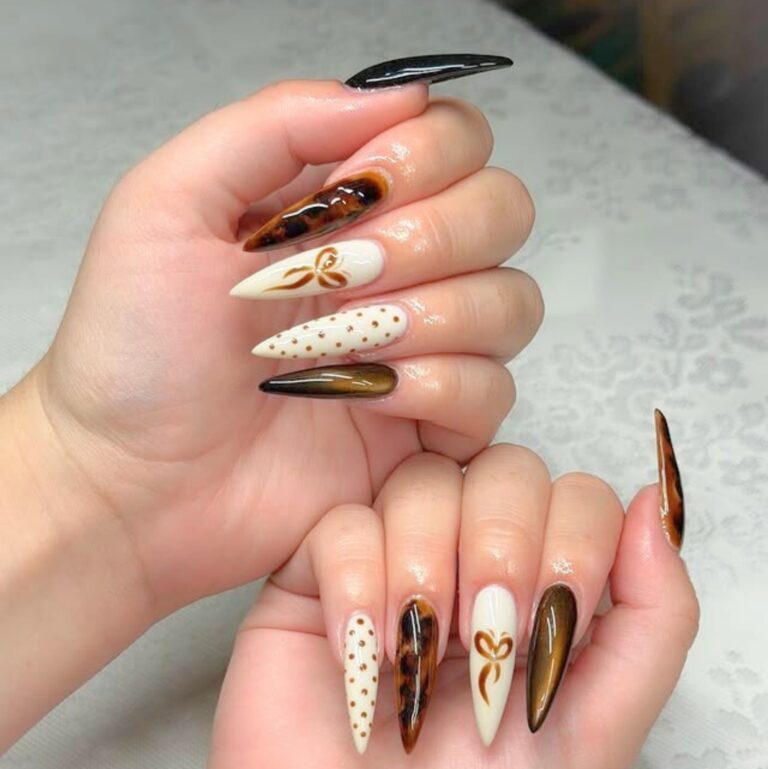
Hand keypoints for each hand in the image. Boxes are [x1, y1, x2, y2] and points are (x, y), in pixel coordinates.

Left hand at [28, 78, 536, 611]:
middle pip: (503, 212)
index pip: (453, 141)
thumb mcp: (170, 202)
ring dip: (440, 313)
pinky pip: (494, 394)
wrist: (130, 482)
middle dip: (437, 235)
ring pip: (512, 302)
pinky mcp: (423, 432)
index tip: (361, 188)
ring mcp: (412, 353)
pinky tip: (373, 398)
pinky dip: (443, 385)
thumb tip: (399, 93)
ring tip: (349, 341)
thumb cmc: (134, 350)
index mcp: (338, 209)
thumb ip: (277, 124)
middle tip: (350, 272)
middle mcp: (390, 273)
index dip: (430, 153)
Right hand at [129, 437, 697, 768]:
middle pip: (506, 469)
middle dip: (502, 550)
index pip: (579, 497)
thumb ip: (654, 619)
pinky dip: (357, 587)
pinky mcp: (321, 571)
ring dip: (428, 568)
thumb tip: (656, 500)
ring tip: (414, 654)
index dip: (572, 545)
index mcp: (543, 590)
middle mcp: (472, 560)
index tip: (545, 632)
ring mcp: (396, 557)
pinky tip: (361, 655)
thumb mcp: (600, 729)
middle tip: (481, 641)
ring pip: (424, 482)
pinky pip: (344, 523)